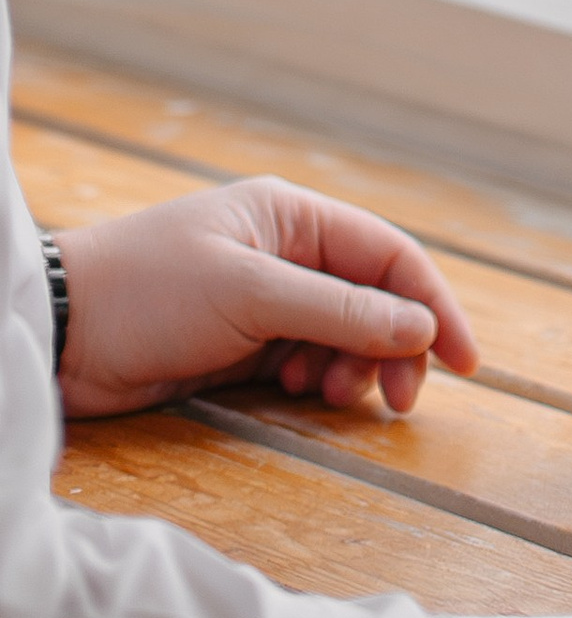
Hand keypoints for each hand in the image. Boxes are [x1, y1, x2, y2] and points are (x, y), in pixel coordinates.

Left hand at [54, 178, 476, 420]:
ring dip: (353, 367)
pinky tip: (298, 391)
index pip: (388, 255)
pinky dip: (316, 379)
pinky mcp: (238, 343)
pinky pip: (304, 359)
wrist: (58, 335)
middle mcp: (286, 252)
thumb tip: (420, 328)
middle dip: (394, 346)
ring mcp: (262, 299)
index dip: (434, 305)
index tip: (466, 362)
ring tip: (331, 393)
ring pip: (342, 334)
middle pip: (373, 298)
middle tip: (396, 401)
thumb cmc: (147, 292)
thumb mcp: (250, 296)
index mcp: (292, 216)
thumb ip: (338, 311)